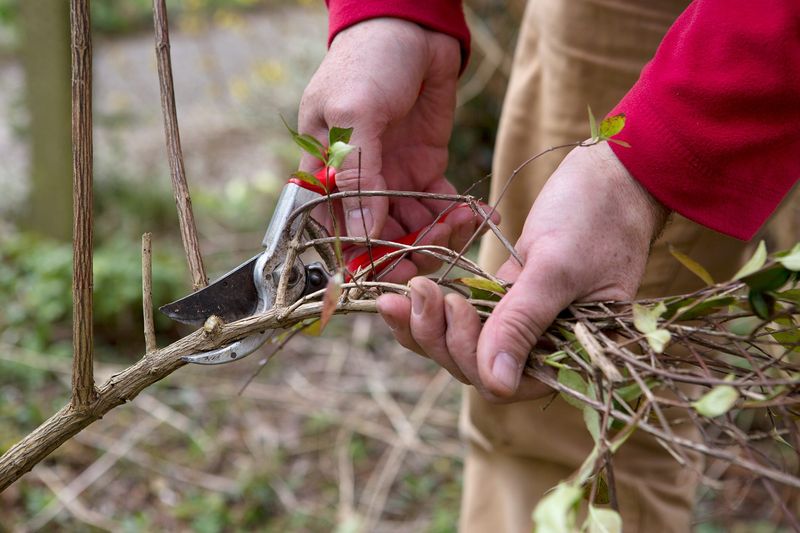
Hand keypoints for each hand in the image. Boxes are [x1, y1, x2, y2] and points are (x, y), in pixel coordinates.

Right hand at [298, 19, 479, 280]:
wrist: (412, 27)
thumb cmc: (368, 61)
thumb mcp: (355, 113)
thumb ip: (358, 175)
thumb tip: (362, 236)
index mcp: (324, 176)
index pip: (336, 233)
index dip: (364, 258)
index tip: (395, 269)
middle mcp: (357, 186)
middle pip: (379, 239)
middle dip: (411, 249)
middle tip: (442, 242)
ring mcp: (392, 180)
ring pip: (413, 228)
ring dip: (440, 233)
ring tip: (468, 221)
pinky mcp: (425, 171)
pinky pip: (441, 205)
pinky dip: (460, 214)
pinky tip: (481, 215)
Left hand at [377, 142, 669, 401]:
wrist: (613, 174)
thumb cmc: (596, 215)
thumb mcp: (556, 268)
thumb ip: (524, 323)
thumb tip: (496, 385)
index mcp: (570, 354)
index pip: (506, 381)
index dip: (470, 353)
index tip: (452, 303)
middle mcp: (545, 347)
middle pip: (475, 366)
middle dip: (438, 334)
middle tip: (415, 290)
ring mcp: (523, 323)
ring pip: (463, 343)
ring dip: (427, 322)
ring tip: (397, 294)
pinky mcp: (506, 297)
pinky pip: (465, 315)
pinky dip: (436, 305)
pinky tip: (407, 291)